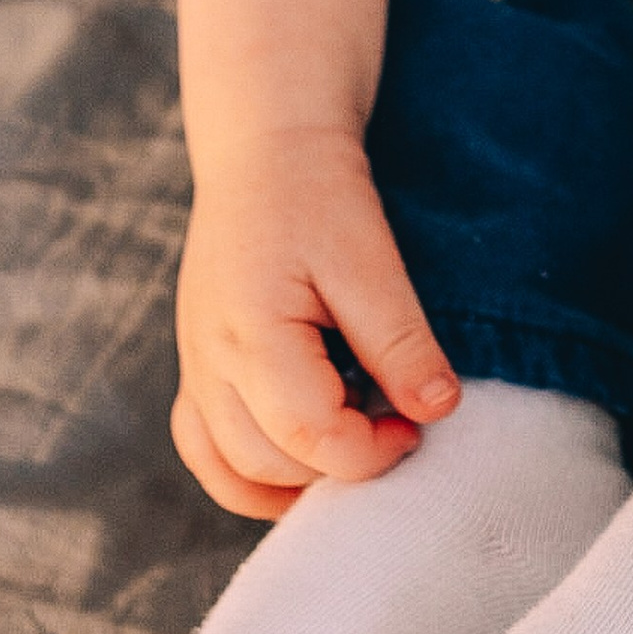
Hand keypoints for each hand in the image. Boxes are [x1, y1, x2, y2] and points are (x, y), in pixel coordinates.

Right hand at [170, 126, 459, 519]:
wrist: (265, 151)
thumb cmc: (317, 195)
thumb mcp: (369, 259)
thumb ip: (399, 341)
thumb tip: (437, 409)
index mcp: (251, 331)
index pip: (308, 433)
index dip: (371, 450)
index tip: (415, 426)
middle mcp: (210, 359)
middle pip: (269, 460)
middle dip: (340, 465)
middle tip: (395, 428)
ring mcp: (196, 368)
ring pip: (230, 469)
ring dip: (295, 482)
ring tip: (354, 451)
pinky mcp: (198, 369)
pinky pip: (206, 451)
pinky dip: (248, 477)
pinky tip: (301, 471)